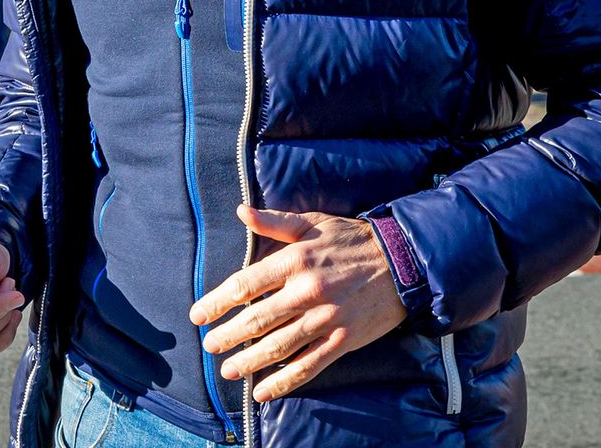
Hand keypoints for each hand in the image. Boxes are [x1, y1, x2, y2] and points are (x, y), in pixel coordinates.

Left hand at [191, 206, 405, 403]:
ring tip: (227, 371)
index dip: (216, 303)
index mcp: (295, 261)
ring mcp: (326, 318)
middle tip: (209, 345)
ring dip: (249, 362)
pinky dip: (283, 381)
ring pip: (279, 347)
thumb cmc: (350, 241)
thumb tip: (240, 211)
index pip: (245, 285)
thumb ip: (274, 222)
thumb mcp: (313, 224)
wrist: (402, 262)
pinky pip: (308, 365)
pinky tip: (263, 391)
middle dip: (227, 336)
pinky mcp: (343, 339)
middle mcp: (307, 291)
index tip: (198, 315)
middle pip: (257, 320)